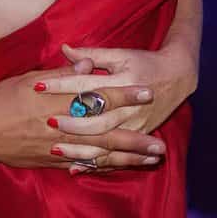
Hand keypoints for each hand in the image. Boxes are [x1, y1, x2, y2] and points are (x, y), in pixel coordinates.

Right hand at [0, 70, 166, 171]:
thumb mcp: (30, 79)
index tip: (148, 92)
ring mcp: (59, 149)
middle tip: (161, 144)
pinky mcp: (51, 162)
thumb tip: (88, 63)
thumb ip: (62, 74)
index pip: (99, 97)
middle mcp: (63, 128)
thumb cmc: (1, 99)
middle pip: (107, 133)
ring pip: (99, 155)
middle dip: (136, 139)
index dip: (125, 95)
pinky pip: (82, 166)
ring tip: (150, 160)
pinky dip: (101, 168)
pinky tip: (119, 168)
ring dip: (127, 158)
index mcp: (60, 103)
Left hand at [31, 40, 198, 172]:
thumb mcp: (120, 55)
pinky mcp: (138, 137)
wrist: (177, 77)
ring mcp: (135, 125)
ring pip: (104, 142)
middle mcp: (129, 107)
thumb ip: (92, 54)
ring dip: (79, 148)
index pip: (87, 84)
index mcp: (122, 81)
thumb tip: (64, 48)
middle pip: (97, 118)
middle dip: (71, 122)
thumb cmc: (144, 62)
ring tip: (55, 150)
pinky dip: (95, 163)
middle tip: (47, 122)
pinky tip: (74, 168)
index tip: (38, 86)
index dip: (61, 85)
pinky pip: (115, 155)